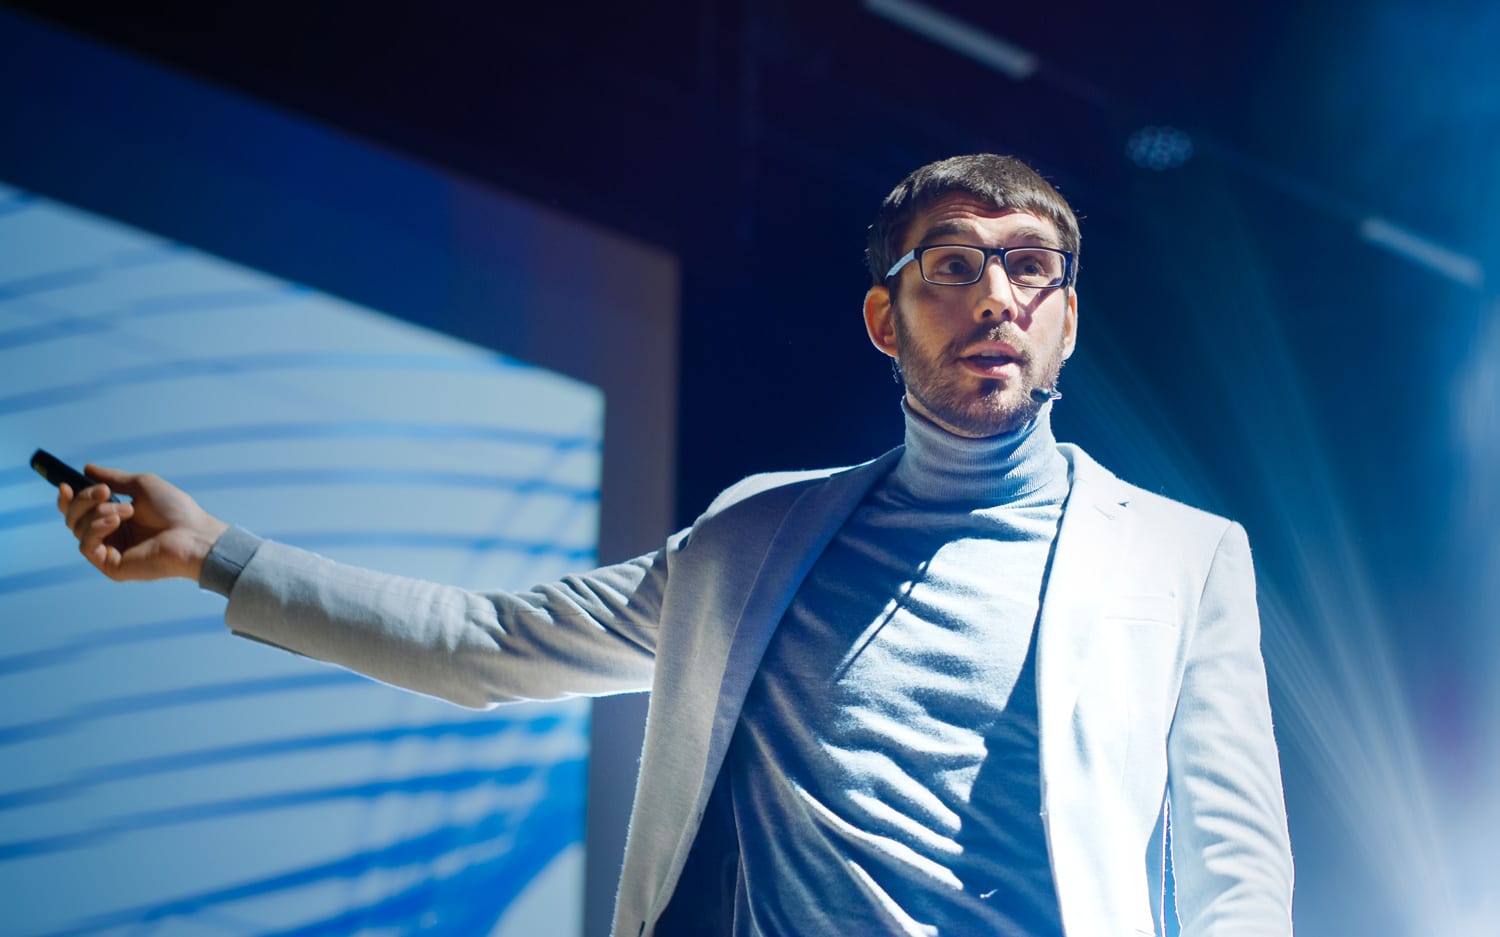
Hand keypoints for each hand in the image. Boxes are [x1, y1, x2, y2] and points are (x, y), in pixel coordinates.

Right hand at [57, 465, 229, 581]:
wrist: (193, 535)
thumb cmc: (175, 510)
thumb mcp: (141, 486)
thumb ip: (113, 479)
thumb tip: (87, 469)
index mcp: (117, 519)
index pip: (81, 511)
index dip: (69, 499)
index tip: (65, 485)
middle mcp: (111, 536)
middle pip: (73, 518)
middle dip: (83, 500)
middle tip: (104, 492)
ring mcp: (110, 552)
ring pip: (78, 529)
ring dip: (98, 513)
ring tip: (128, 511)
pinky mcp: (111, 567)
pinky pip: (86, 546)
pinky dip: (97, 529)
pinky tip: (116, 522)